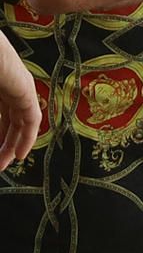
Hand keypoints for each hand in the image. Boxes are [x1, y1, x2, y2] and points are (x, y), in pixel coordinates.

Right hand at [0, 34, 39, 169]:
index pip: (0, 116)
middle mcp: (8, 87)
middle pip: (10, 121)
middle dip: (2, 144)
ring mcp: (19, 88)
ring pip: (21, 123)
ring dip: (13, 145)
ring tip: (4, 165)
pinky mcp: (27, 92)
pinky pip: (31, 120)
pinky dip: (26, 138)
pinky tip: (18, 155)